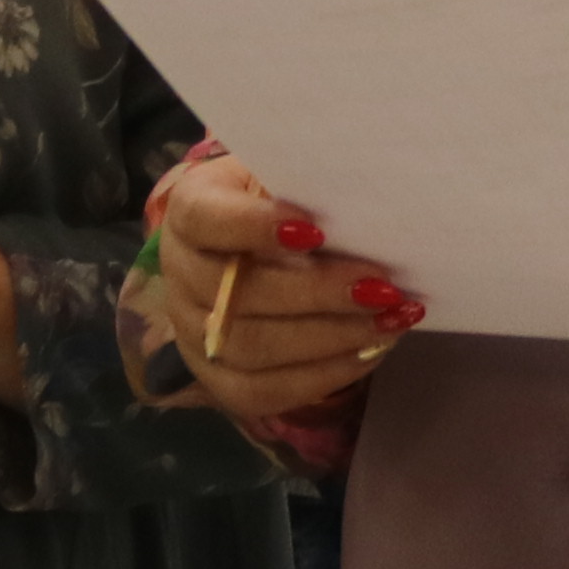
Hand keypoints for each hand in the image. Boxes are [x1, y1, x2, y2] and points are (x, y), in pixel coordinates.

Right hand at [130, 150, 419, 421]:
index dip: (254, 226)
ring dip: (331, 337)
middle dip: (317, 293)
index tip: (316, 229)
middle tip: (382, 286)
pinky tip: (370, 350)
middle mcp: (179, 275)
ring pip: (253, 348)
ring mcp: (194, 334)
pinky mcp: (218, 380)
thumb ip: (307, 188)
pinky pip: (266, 390)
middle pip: (237, 294)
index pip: (205, 220)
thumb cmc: (275, 205)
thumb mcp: (282, 177)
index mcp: (189, 211)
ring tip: (388, 319)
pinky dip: (325, 373)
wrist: (247, 253)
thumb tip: (361, 208)